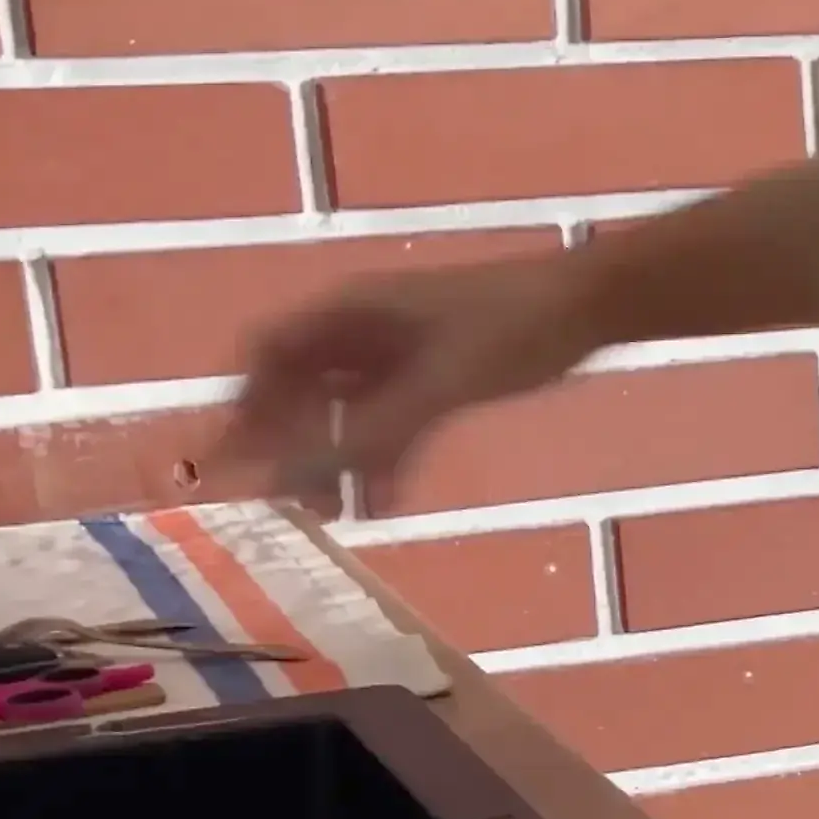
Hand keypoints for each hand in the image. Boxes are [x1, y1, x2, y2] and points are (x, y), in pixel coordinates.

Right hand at [215, 256, 605, 514]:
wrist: (589, 304)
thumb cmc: (511, 329)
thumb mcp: (439, 386)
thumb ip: (372, 432)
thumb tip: (299, 476)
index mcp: (351, 311)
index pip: (270, 354)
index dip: (243, 404)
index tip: (228, 459)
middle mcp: (365, 328)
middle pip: (301, 385)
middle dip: (286, 442)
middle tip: (276, 499)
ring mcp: (402, 351)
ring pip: (347, 409)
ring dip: (335, 459)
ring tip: (327, 514)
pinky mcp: (437, 374)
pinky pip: (393, 418)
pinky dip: (385, 457)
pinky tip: (387, 501)